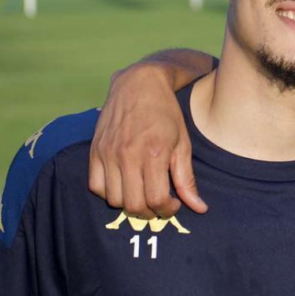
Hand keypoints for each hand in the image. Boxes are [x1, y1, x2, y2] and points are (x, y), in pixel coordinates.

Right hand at [89, 63, 206, 217]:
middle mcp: (128, 154)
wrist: (139, 84)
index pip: (156, 199)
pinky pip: (95, 186)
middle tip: (159, 204)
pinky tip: (124, 185)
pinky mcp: (95, 150)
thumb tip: (199, 209)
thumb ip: (186, 179)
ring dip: (130, 204)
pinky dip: (109, 193)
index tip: (174, 205)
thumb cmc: (166, 114)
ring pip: (113, 199)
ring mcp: (108, 152)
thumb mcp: (183, 144)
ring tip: (143, 194)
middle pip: (134, 205)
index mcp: (154, 152)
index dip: (167, 210)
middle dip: (150, 212)